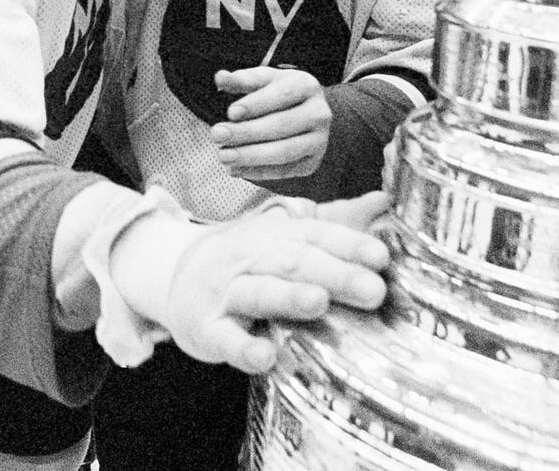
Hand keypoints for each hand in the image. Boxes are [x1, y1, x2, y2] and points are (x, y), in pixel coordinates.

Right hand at [111, 193, 389, 373]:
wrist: (175, 275)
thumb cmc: (247, 262)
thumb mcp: (285, 237)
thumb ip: (334, 224)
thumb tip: (383, 201)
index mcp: (275, 235)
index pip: (314, 234)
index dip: (348, 244)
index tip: (382, 257)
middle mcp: (250, 257)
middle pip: (292, 261)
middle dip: (333, 273)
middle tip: (373, 289)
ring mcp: (225, 291)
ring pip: (259, 292)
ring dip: (288, 297)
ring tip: (318, 302)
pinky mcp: (206, 328)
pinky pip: (225, 338)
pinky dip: (243, 348)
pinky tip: (264, 357)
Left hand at [209, 67, 330, 181]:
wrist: (301, 115)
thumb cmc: (276, 94)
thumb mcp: (262, 80)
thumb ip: (242, 79)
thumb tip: (221, 78)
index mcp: (307, 86)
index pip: (282, 94)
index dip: (256, 104)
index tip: (231, 112)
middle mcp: (318, 114)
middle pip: (281, 125)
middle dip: (246, 132)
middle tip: (217, 135)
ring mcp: (318, 141)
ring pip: (283, 152)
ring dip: (250, 156)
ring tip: (223, 156)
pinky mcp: (310, 163)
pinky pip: (283, 171)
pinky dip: (256, 172)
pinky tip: (234, 169)